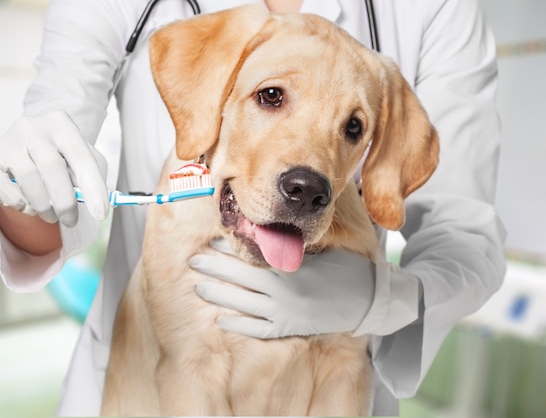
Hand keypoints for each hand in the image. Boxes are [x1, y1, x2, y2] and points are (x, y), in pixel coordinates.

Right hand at [0, 111, 108, 226]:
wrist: (30, 141)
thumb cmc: (63, 155)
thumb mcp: (84, 158)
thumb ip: (93, 179)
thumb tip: (97, 207)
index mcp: (61, 124)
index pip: (81, 157)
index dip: (92, 187)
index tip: (100, 213)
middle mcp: (32, 128)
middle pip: (52, 169)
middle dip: (65, 203)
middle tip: (71, 220)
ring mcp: (6, 142)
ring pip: (28, 182)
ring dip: (43, 207)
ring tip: (51, 214)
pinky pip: (4, 192)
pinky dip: (19, 205)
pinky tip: (27, 202)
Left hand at [191, 238, 375, 338]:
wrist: (367, 302)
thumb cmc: (345, 270)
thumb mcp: (321, 252)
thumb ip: (293, 247)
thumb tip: (268, 232)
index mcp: (290, 270)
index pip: (250, 259)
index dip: (228, 252)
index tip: (210, 243)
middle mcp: (283, 293)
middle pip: (241, 280)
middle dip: (215, 269)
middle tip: (193, 261)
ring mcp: (285, 314)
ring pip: (244, 305)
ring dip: (220, 295)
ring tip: (199, 287)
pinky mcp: (289, 329)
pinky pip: (259, 330)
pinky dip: (239, 326)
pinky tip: (221, 321)